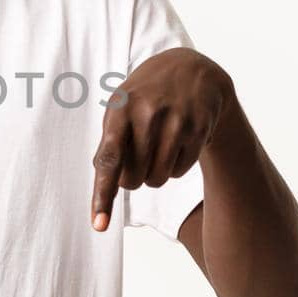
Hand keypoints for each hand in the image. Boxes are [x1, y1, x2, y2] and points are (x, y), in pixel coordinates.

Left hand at [91, 47, 233, 231]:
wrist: (193, 70)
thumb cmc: (146, 95)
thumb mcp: (121, 107)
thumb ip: (109, 143)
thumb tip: (103, 179)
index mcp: (121, 108)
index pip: (109, 159)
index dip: (102, 195)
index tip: (98, 225)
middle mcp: (148, 113)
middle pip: (134, 178)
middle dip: (133, 177)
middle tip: (138, 155)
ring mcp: (176, 121)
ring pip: (157, 180)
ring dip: (154, 174)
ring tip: (157, 147)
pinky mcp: (199, 130)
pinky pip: (179, 172)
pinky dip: (175, 166)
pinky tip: (177, 142)